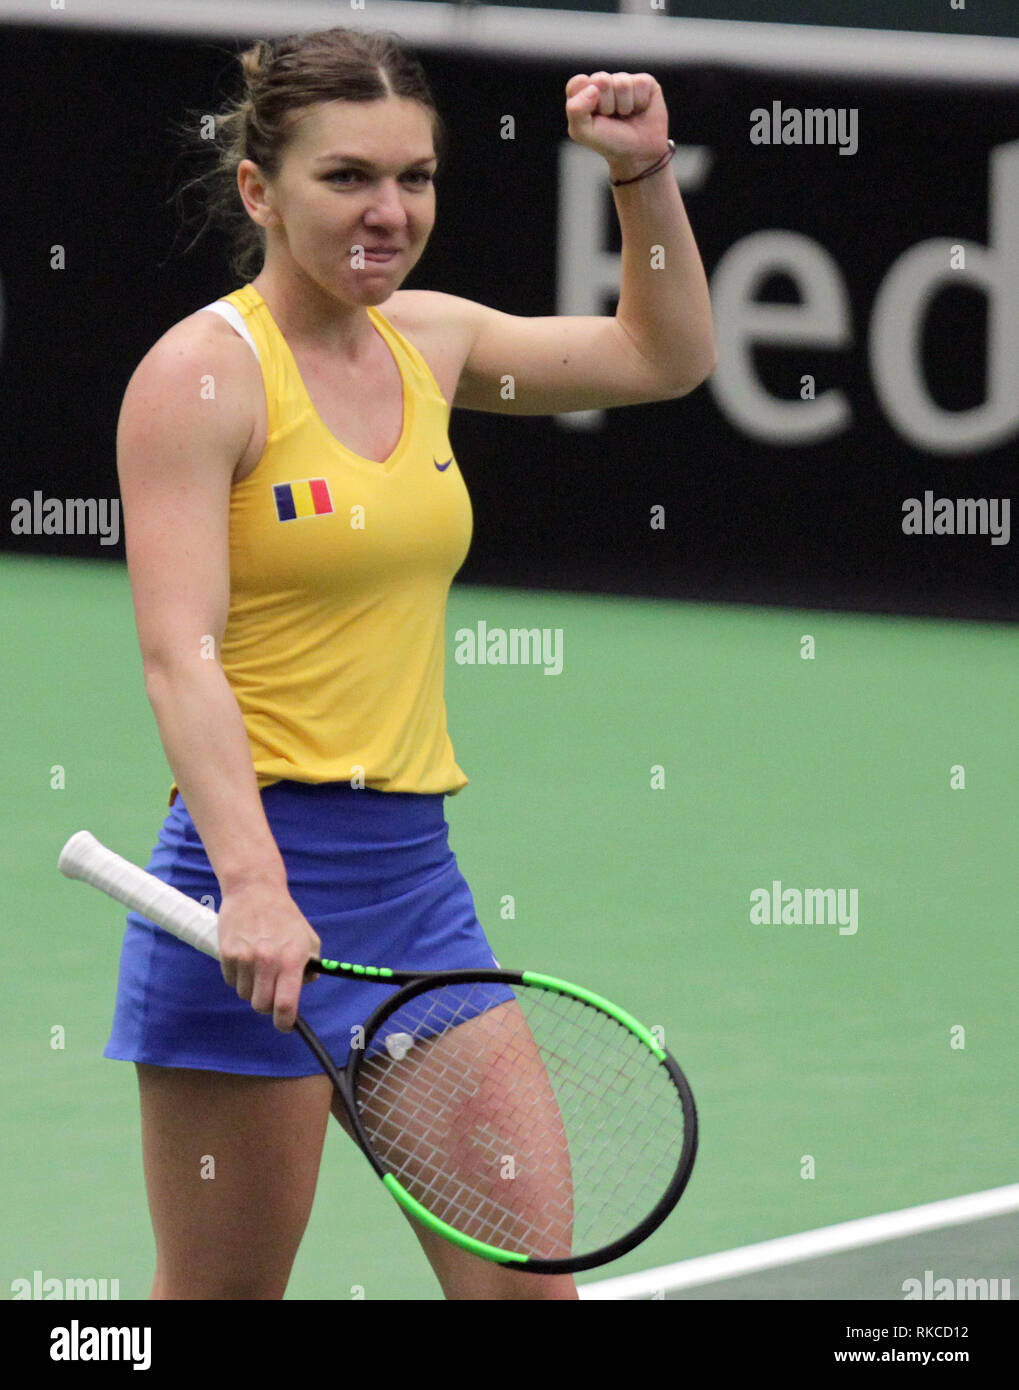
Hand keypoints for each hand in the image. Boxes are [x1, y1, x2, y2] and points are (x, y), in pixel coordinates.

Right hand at [216, 883, 321, 1032]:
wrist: (255, 889)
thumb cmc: (284, 916)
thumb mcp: (308, 938)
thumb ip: (310, 966)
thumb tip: (304, 987)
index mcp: (291, 959)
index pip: (286, 1004)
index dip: (284, 1022)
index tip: (284, 1025)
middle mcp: (267, 961)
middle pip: (261, 1006)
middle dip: (267, 1005)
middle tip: (271, 993)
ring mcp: (245, 957)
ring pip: (244, 995)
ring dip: (251, 989)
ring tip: (258, 968)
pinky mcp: (227, 953)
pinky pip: (230, 981)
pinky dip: (237, 976)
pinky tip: (245, 958)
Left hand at [564, 71, 669, 165]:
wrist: (639, 154)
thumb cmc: (609, 142)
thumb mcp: (583, 132)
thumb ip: (575, 110)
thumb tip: (592, 88)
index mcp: (584, 92)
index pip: (578, 82)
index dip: (585, 100)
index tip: (593, 116)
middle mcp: (603, 83)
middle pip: (601, 79)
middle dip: (606, 104)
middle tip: (611, 118)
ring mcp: (623, 80)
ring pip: (622, 83)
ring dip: (624, 106)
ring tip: (626, 116)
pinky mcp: (644, 82)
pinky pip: (640, 84)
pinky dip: (640, 102)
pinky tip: (639, 110)